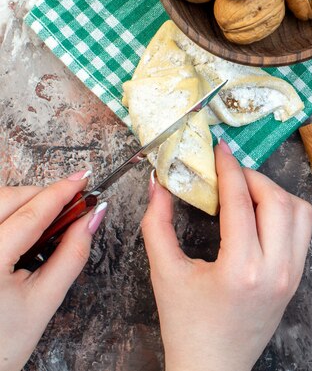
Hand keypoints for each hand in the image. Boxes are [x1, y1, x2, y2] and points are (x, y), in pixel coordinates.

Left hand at [0, 170, 106, 370]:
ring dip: (23, 201)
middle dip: (43, 194)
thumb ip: (73, 254)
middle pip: (8, 198)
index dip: (62, 191)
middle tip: (72, 203)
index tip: (84, 177)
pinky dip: (7, 212)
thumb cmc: (1, 344)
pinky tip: (21, 227)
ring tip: (48, 219)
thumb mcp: (46, 300)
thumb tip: (93, 219)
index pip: (32, 212)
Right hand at [141, 140, 311, 370]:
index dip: (228, 168)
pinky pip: (302, 230)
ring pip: (299, 211)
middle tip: (228, 174)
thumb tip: (158, 183)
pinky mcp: (296, 279)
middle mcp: (275, 270)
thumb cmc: (187, 326)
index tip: (219, 149)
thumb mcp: (165, 273)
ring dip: (273, 192)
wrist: (213, 368)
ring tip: (246, 193)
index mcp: (241, 270)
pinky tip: (260, 213)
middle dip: (252, 177)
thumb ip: (157, 223)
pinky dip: (285, 211)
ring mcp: (291, 275)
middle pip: (277, 199)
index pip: (241, 202)